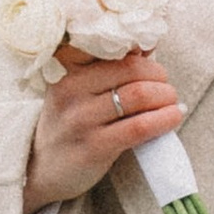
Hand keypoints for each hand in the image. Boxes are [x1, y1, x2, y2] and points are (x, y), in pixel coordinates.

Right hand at [22, 51, 182, 213]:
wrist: (39, 168)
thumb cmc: (69, 123)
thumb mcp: (76, 89)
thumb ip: (107, 67)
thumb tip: (148, 47)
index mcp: (66, 68)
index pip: (109, 44)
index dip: (138, 47)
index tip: (151, 55)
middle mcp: (70, 89)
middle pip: (131, 69)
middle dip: (159, 75)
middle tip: (166, 85)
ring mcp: (80, 118)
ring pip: (138, 95)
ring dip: (166, 96)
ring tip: (172, 101)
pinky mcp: (94, 146)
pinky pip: (140, 126)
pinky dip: (164, 119)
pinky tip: (174, 116)